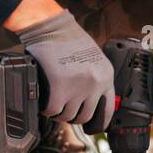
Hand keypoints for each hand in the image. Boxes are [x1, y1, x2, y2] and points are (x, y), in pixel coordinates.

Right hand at [15, 9, 113, 124]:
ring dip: (58, 113)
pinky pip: (52, 110)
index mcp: (106, 76)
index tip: (92, 125)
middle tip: (64, 109)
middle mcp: (95, 84)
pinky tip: (44, 103)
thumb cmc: (69, 38)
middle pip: (84, 116)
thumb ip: (95, 78)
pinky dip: (46, 110)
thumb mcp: (93, 57)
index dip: (99, 121)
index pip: (108, 109)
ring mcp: (78, 87)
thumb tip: (89, 99)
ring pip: (67, 115)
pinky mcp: (59, 88)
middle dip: (73, 116)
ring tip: (53, 104)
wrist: (52, 27)